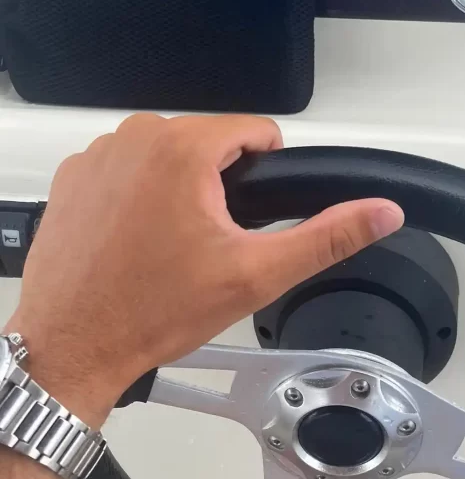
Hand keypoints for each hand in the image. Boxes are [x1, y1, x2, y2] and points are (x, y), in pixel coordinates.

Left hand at [4, 114, 403, 427]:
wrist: (70, 348)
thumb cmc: (150, 312)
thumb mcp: (256, 274)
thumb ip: (327, 236)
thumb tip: (381, 212)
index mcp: (184, 149)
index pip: (254, 130)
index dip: (265, 173)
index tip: (246, 217)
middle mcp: (136, 139)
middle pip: (208, 143)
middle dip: (217, 187)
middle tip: (204, 244)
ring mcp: (98, 155)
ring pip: (166, 155)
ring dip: (176, 189)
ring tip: (167, 246)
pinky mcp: (74, 176)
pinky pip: (126, 168)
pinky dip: (135, 196)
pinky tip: (132, 241)